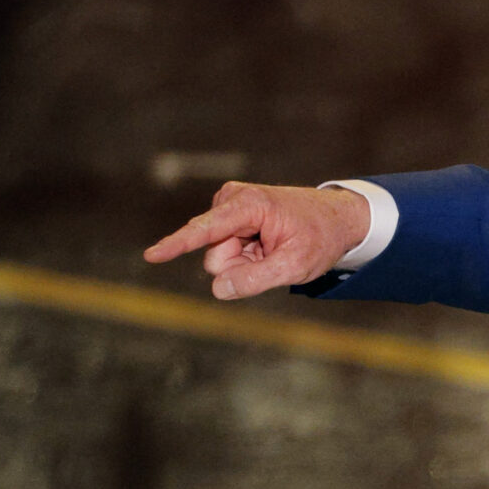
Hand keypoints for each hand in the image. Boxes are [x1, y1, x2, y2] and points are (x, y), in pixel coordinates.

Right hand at [143, 182, 368, 298]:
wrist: (337, 218)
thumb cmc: (320, 238)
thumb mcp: (296, 265)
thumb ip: (256, 278)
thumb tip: (218, 288)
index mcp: (248, 205)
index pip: (205, 230)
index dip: (177, 244)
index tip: (151, 256)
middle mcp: (232, 200)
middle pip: (216, 256)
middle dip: (240, 266)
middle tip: (275, 256)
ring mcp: (229, 208)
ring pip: (220, 258)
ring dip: (246, 262)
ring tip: (274, 249)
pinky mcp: (230, 218)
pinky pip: (227, 252)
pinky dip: (248, 257)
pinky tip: (268, 246)